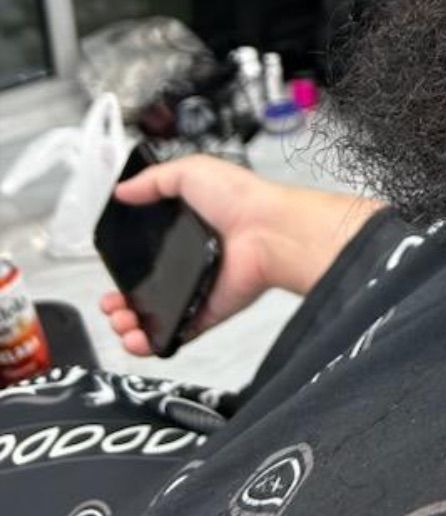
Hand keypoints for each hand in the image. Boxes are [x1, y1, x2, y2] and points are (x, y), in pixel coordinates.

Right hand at [99, 155, 284, 356]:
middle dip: (119, 303)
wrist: (268, 229)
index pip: (146, 255)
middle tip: (111, 304)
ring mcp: (196, 291)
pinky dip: (152, 343)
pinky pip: (175, 335)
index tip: (108, 273)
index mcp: (185, 231)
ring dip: (129, 325)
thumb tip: (123, 190)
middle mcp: (188, 263)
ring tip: (120, 320)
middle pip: (144, 292)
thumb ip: (154, 181)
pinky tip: (136, 338)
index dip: (124, 267)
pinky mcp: (205, 313)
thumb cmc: (238, 198)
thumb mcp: (191, 172)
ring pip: (154, 318)